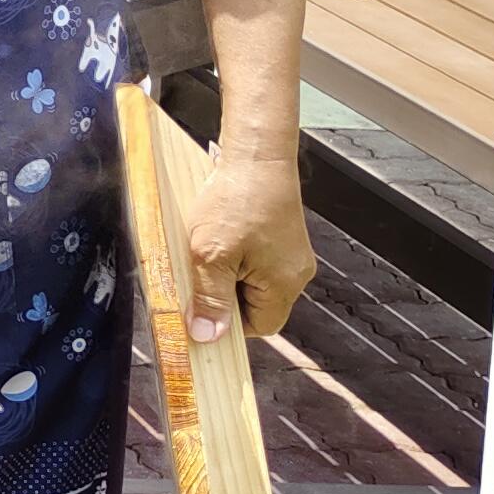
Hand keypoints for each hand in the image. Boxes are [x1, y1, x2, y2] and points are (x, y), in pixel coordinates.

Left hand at [184, 148, 314, 342]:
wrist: (256, 156)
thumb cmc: (237, 199)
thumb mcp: (211, 254)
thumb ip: (209, 297)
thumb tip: (207, 337)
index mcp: (285, 284)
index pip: (259, 327)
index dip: (228, 324)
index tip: (200, 311)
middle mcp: (294, 272)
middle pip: (256, 304)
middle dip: (224, 293)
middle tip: (199, 273)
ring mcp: (290, 253)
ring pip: (252, 280)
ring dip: (226, 271)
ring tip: (208, 249)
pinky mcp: (281, 235)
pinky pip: (255, 259)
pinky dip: (233, 253)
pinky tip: (217, 235)